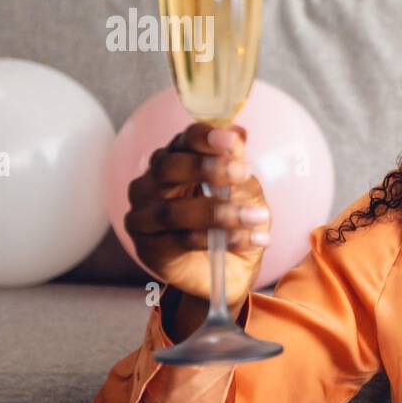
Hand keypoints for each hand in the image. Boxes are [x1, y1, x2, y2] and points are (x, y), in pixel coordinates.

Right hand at [124, 122, 269, 306]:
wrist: (231, 268)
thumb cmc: (231, 221)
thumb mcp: (243, 189)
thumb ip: (235, 163)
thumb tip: (237, 134)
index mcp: (173, 161)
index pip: (182, 141)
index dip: (203, 137)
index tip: (230, 139)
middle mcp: (150, 185)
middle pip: (167, 168)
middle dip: (207, 168)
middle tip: (242, 173)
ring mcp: (144, 218)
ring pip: (174, 210)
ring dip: (221, 212)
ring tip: (257, 216)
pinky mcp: (150, 249)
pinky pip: (183, 241)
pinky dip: (221, 239)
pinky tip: (251, 239)